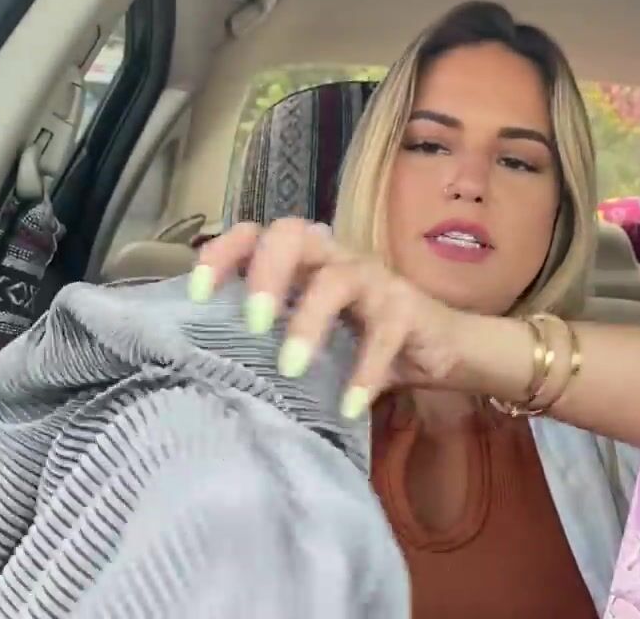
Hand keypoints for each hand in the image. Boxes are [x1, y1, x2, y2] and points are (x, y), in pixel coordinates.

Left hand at [187, 218, 465, 417]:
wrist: (443, 349)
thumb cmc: (362, 342)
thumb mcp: (313, 339)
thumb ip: (271, 345)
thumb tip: (208, 381)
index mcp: (305, 262)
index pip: (256, 234)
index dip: (223, 252)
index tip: (197, 293)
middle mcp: (336, 259)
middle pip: (293, 234)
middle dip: (266, 272)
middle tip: (252, 322)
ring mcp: (374, 280)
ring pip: (337, 280)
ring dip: (309, 321)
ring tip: (292, 367)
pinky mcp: (408, 310)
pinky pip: (384, 334)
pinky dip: (364, 371)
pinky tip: (348, 405)